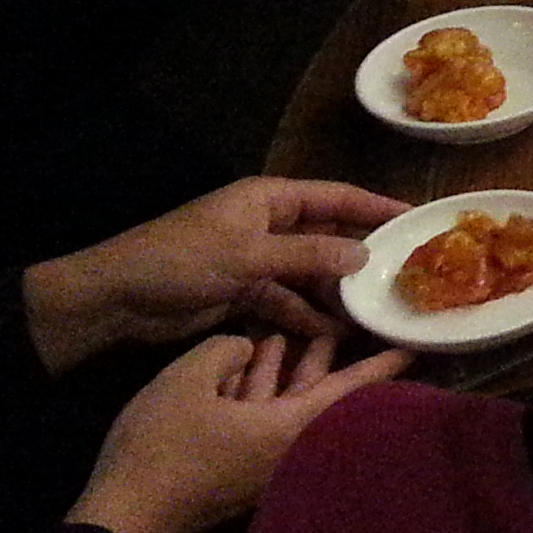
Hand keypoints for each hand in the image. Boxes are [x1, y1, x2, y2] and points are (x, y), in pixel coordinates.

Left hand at [22, 177, 406, 376]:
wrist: (115, 301)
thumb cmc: (180, 261)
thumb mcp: (248, 255)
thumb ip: (309, 254)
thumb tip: (364, 253)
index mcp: (268, 200)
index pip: (335, 197)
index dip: (375, 206)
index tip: (417, 218)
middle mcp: (266, 225)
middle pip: (326, 237)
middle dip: (360, 258)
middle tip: (404, 277)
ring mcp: (254, 261)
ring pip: (309, 274)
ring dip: (335, 294)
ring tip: (374, 314)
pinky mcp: (242, 294)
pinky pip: (287, 302)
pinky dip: (306, 317)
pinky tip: (333, 335)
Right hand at [64, 331, 409, 532]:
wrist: (121, 520)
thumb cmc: (160, 448)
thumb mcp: (186, 380)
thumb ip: (224, 350)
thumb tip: (242, 348)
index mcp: (286, 428)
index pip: (347, 389)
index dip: (380, 365)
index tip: (414, 347)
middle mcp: (284, 449)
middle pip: (315, 393)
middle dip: (323, 355)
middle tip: (341, 320)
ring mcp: (257, 462)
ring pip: (282, 404)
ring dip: (284, 368)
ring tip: (289, 330)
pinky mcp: (232, 468)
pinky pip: (256, 419)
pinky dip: (255, 390)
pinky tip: (247, 362)